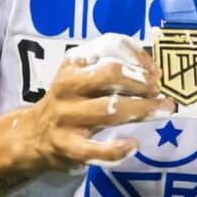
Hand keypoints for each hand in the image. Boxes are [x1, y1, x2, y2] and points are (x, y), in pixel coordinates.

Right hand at [22, 34, 175, 172]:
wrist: (32, 135)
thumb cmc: (72, 101)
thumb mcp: (85, 75)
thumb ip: (116, 69)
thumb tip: (156, 72)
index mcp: (74, 63)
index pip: (109, 46)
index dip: (138, 55)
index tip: (156, 70)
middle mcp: (67, 86)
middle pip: (110, 75)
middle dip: (141, 81)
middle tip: (160, 90)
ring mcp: (65, 117)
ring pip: (109, 109)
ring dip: (143, 109)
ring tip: (164, 110)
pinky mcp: (66, 147)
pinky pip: (94, 150)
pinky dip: (117, 149)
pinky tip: (133, 145)